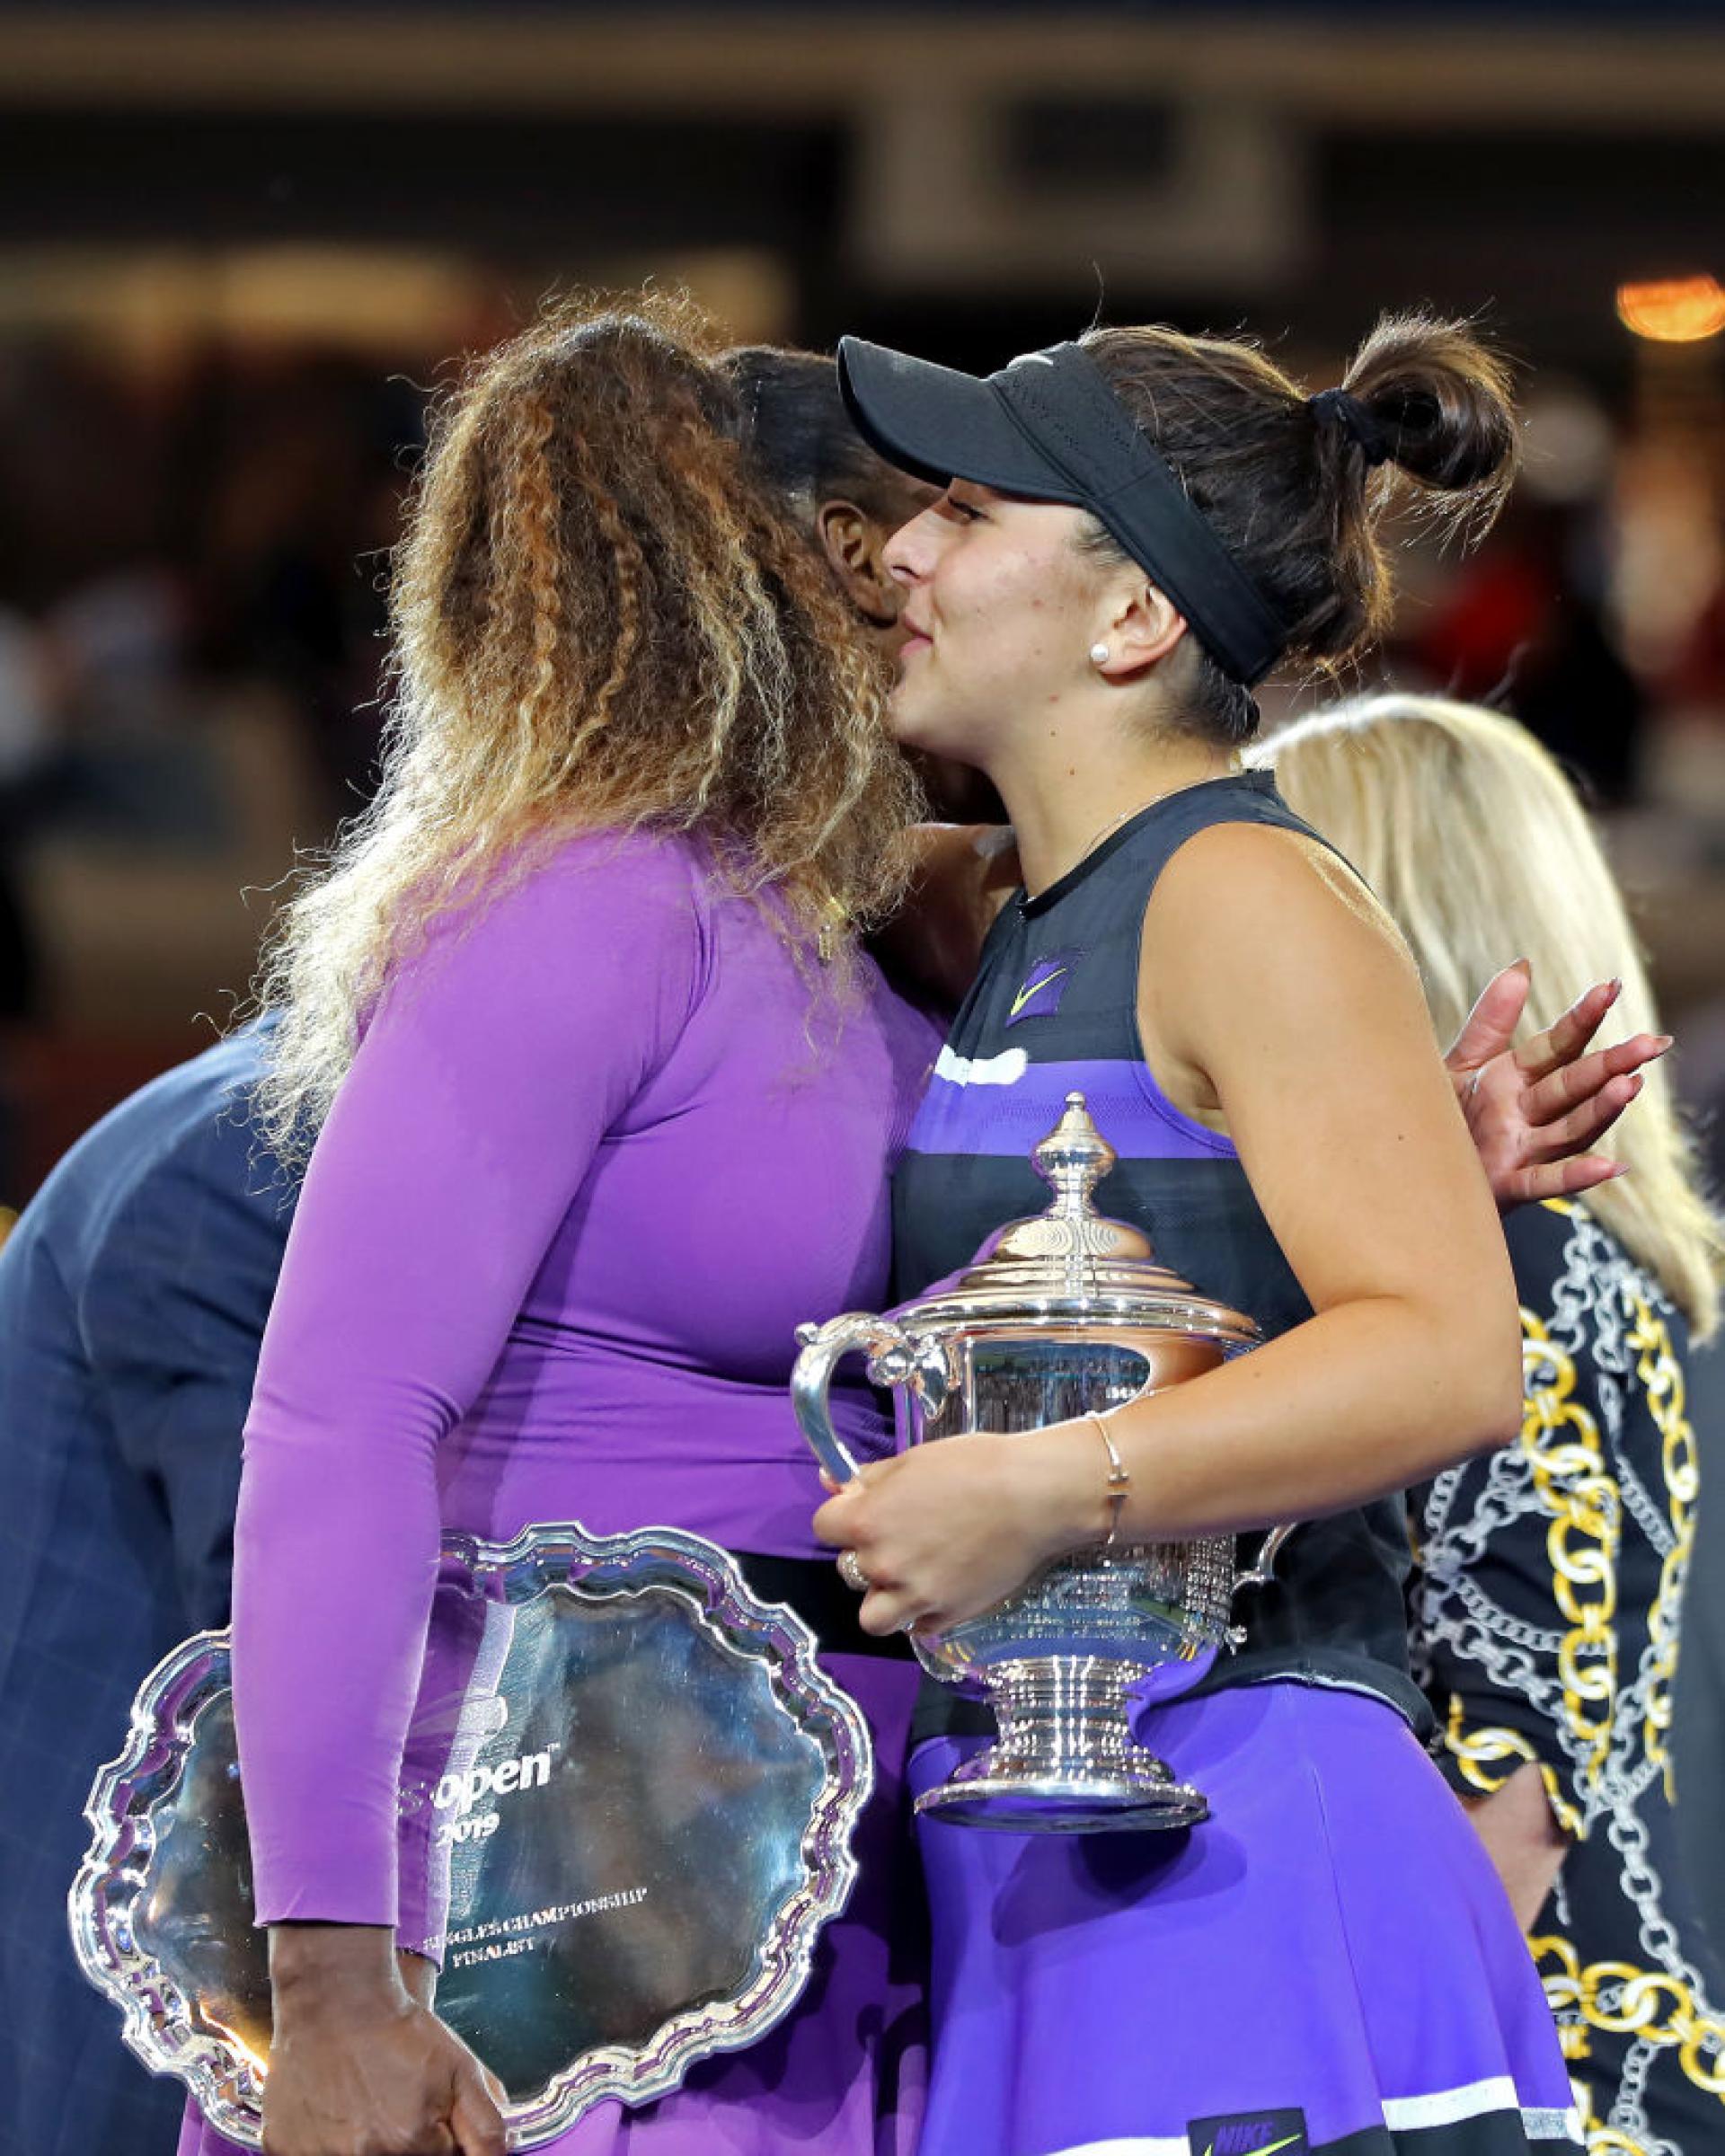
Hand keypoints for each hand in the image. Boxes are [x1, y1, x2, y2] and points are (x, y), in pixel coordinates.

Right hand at [263, 1925, 505, 2155]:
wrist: (335, 1996)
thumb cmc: (397, 2030)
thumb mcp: (461, 2070)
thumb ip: (487, 2127)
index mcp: (414, 2145)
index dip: (439, 2144)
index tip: (428, 2124)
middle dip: (405, 2143)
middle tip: (394, 2108)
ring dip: (365, 2143)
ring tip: (365, 2106)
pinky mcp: (284, 2151)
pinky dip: (325, 2144)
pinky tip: (334, 2114)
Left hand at [813, 1427, 1097, 1636]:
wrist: (1035, 1497)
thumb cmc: (976, 1467)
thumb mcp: (913, 1460)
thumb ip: (870, 1479)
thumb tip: (831, 1482)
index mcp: (868, 1520)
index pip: (823, 1527)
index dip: (842, 1516)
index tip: (864, 1511)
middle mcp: (884, 1563)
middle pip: (847, 1569)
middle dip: (868, 1553)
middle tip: (903, 1536)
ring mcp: (915, 1595)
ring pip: (873, 1617)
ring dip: (884, 1598)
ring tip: (910, 1577)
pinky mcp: (947, 1616)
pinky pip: (916, 1627)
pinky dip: (923, 1613)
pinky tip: (941, 1587)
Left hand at [1444, 963, 1669, 1209]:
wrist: (1411, 1171)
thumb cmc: (1440, 1115)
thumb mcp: (1461, 1063)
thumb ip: (1491, 1020)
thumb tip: (1523, 965)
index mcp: (1517, 1077)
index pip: (1558, 1044)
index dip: (1582, 1018)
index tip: (1611, 987)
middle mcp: (1528, 1112)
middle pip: (1575, 1085)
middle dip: (1612, 1064)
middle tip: (1651, 1043)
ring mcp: (1522, 1149)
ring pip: (1571, 1130)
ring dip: (1601, 1110)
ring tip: (1631, 1085)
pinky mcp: (1508, 1185)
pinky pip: (1545, 1181)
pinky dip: (1576, 1175)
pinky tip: (1610, 1166)